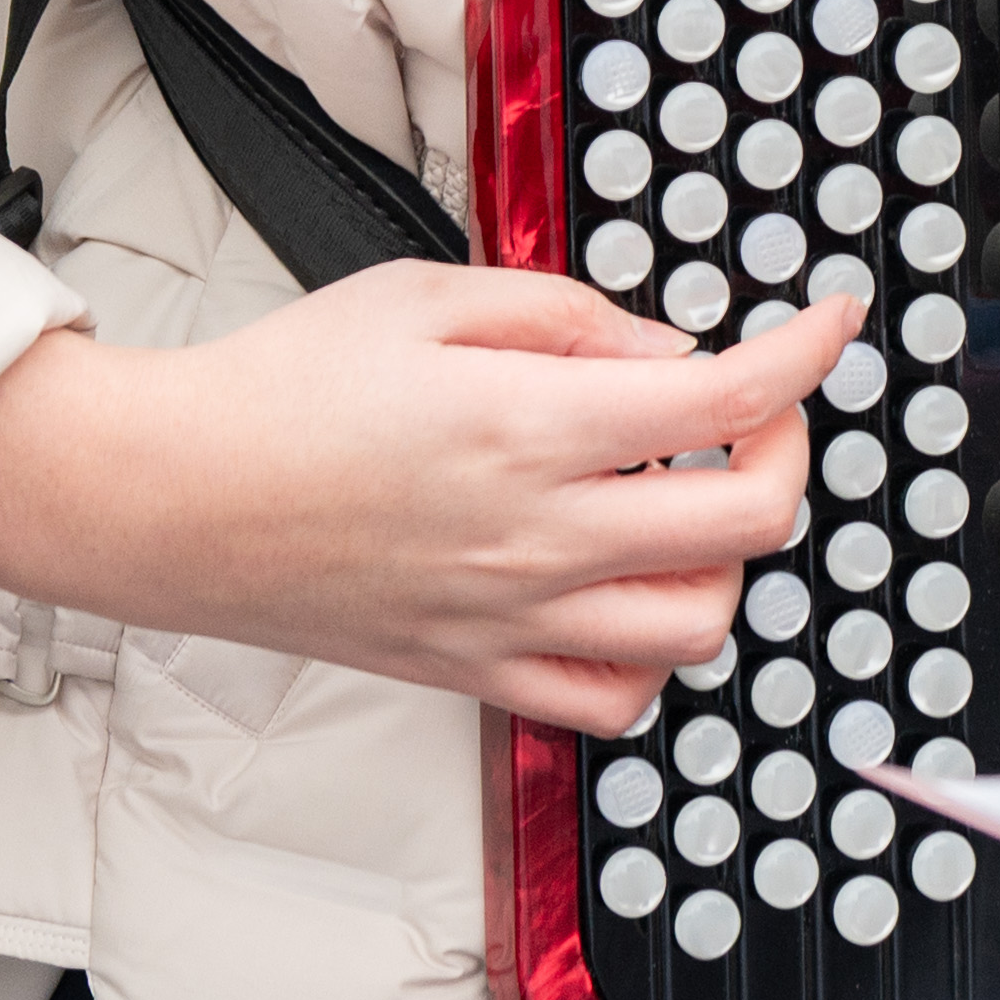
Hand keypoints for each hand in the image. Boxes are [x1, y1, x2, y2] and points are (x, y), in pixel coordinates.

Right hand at [0, 263, 867, 733]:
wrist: (168, 499)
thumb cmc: (280, 389)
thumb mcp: (428, 297)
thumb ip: (568, 317)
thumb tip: (674, 351)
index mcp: (528, 425)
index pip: (728, 399)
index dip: (808, 352)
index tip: (830, 323)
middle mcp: (536, 535)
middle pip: (751, 522)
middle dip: (787, 452)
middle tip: (756, 413)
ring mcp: (511, 618)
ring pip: (701, 625)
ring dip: (726, 558)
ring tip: (684, 500)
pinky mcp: (475, 672)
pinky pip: (614, 702)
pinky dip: (654, 655)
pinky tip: (630, 591)